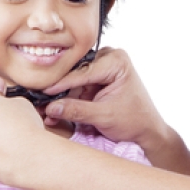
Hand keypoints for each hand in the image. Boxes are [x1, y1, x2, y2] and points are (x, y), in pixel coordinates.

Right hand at [39, 48, 173, 154]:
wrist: (147, 130)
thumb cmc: (135, 121)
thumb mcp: (104, 117)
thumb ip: (77, 111)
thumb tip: (52, 108)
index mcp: (116, 61)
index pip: (83, 72)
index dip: (61, 84)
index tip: (44, 92)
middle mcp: (109, 58)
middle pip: (76, 74)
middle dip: (60, 92)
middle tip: (42, 104)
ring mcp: (103, 68)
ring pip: (74, 82)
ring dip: (62, 98)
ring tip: (48, 112)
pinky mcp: (97, 79)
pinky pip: (78, 87)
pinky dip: (69, 100)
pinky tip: (57, 111)